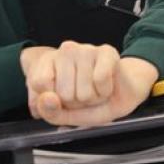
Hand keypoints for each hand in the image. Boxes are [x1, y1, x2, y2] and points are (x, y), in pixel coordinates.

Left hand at [35, 56, 158, 126]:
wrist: (125, 93)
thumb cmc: (93, 101)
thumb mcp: (68, 114)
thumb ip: (51, 111)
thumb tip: (47, 98)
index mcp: (48, 62)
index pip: (38, 83)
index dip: (55, 100)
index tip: (64, 97)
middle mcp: (65, 50)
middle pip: (63, 93)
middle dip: (77, 102)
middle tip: (86, 93)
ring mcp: (85, 48)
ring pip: (83, 90)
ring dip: (93, 98)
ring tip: (97, 90)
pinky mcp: (105, 51)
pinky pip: (100, 80)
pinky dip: (105, 91)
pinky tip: (107, 85)